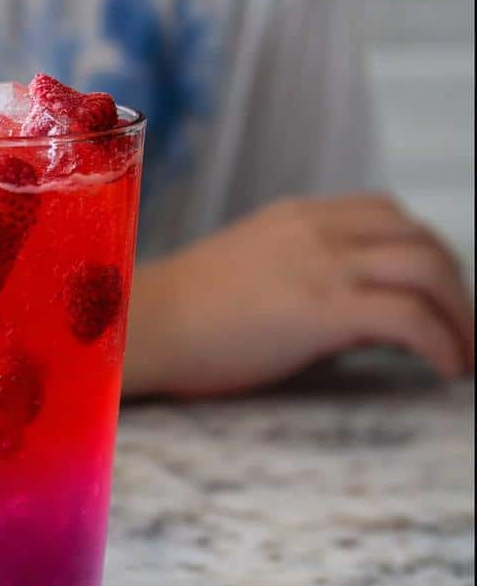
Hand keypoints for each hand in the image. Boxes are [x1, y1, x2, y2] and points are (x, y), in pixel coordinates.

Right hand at [124, 195, 473, 397]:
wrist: (142, 324)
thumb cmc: (181, 313)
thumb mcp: (248, 270)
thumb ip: (302, 275)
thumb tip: (352, 315)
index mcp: (299, 217)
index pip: (387, 216)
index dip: (423, 254)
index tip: (432, 295)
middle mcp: (318, 229)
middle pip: (420, 239)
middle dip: (454, 285)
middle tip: (460, 328)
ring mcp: (321, 264)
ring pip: (428, 268)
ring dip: (460, 314)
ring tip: (463, 354)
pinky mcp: (321, 308)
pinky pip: (408, 318)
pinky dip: (441, 342)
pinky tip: (444, 369)